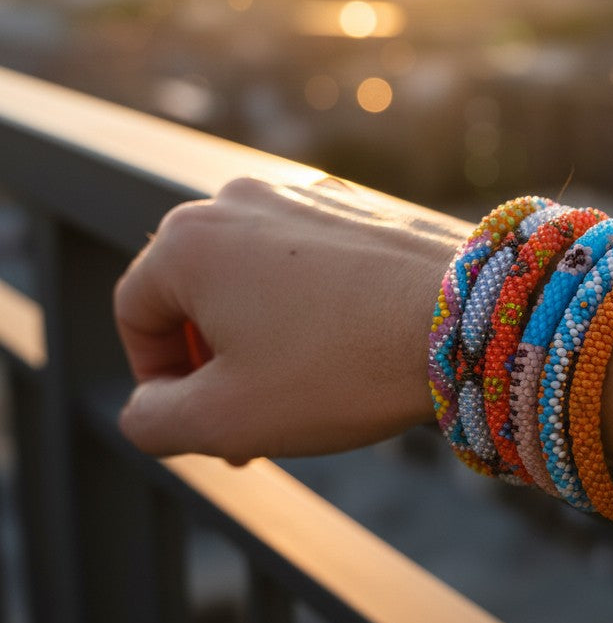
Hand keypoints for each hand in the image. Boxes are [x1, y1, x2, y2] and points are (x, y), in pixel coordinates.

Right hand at [114, 176, 470, 462]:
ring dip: (263, 343)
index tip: (205, 426)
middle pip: (197, 294)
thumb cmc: (339, 367)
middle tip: (251, 425)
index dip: (158, 381)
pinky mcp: (359, 209)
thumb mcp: (223, 419)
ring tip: (303, 396)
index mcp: (189, 241)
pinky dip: (309, 313)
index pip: (136, 315)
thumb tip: (147, 406)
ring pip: (256, 282)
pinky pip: (308, 266)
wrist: (467, 321)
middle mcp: (241, 200)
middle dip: (216, 365)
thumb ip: (152, 421)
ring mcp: (307, 197)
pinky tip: (345, 356)